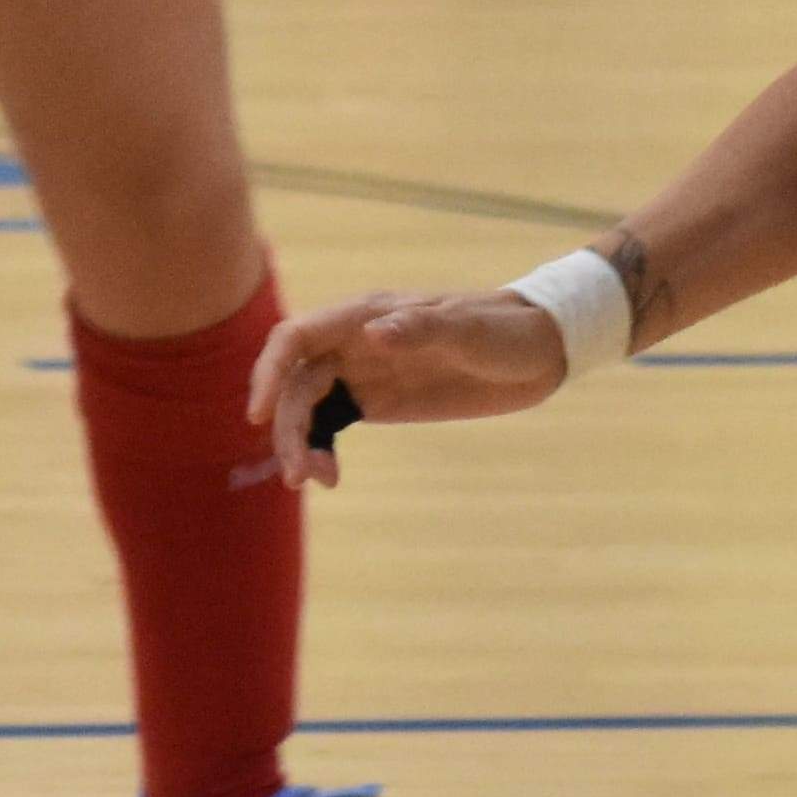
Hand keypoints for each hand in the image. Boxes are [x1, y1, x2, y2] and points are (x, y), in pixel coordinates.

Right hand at [253, 286, 566, 483]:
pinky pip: (331, 423)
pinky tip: (329, 476)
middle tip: (300, 475)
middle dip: (287, 426)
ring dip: (300, 443)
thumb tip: (371, 335)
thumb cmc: (505, 331)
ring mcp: (363, 373)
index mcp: (367, 315)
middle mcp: (355, 343)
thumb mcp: (470, 331)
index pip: (297, 338)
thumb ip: (423, 330)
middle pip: (295, 381)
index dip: (269, 371)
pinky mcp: (377, 401)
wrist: (537, 351)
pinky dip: (321, 448)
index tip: (258, 415)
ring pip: (307, 407)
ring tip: (316, 481)